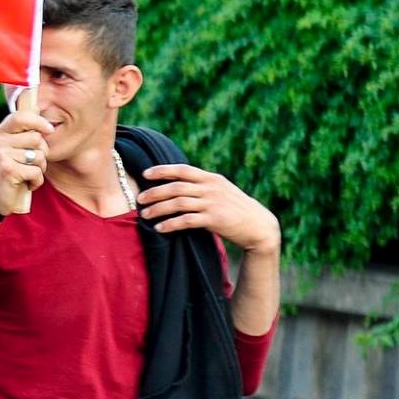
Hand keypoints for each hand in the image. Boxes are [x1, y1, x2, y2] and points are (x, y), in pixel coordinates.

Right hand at [0, 107, 54, 215]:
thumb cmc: (7, 173)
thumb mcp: (8, 150)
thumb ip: (20, 134)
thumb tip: (41, 113)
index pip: (20, 116)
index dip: (39, 121)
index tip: (50, 129)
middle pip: (36, 138)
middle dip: (42, 152)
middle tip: (31, 164)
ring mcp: (1, 156)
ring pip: (39, 156)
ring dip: (40, 169)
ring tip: (27, 175)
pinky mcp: (8, 170)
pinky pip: (37, 171)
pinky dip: (36, 181)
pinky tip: (26, 185)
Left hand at [135, 163, 282, 252]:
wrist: (259, 226)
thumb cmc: (236, 209)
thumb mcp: (222, 191)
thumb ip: (203, 186)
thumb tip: (179, 183)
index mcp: (212, 178)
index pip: (183, 170)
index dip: (163, 170)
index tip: (145, 174)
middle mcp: (211, 188)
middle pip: (176, 187)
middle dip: (154, 192)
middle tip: (139, 200)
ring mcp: (213, 203)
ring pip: (178, 203)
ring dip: (158, 209)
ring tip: (145, 215)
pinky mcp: (214, 220)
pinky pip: (186, 221)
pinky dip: (170, 224)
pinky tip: (160, 228)